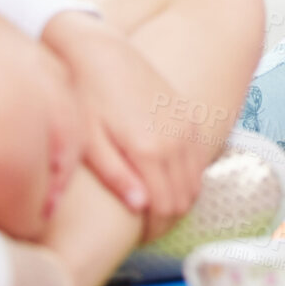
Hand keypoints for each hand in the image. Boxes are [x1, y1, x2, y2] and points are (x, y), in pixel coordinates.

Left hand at [42, 12, 206, 241]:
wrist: (99, 50)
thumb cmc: (85, 95)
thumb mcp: (89, 139)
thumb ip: (116, 176)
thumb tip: (139, 207)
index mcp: (150, 150)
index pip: (165, 210)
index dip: (152, 230)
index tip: (134, 235)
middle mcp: (176, 140)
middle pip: (184, 201)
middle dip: (165, 219)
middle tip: (140, 225)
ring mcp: (186, 126)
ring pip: (195, 182)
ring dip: (177, 199)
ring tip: (149, 204)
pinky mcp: (188, 115)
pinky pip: (199, 160)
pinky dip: (186, 177)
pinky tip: (161, 178)